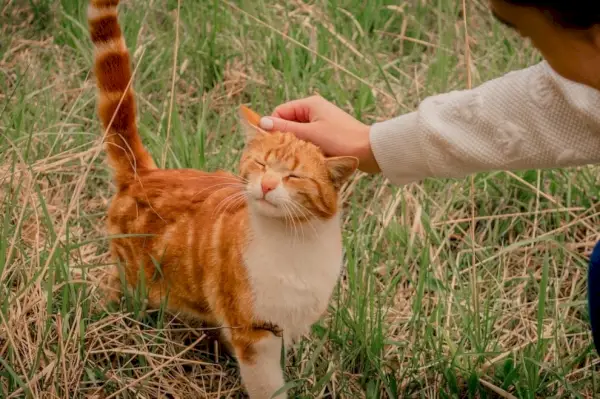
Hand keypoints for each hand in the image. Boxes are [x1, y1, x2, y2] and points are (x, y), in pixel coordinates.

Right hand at [258, 95, 380, 173]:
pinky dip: (305, 148)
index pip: (280, 112)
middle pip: (288, 123)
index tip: (270, 145)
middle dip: (284, 138)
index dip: (273, 127)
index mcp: (309, 104)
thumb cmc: (341, 140)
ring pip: (298, 133)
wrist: (369, 151)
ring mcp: (321, 122)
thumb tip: (261, 122)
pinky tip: (307, 158)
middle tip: (281, 154)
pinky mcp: (327, 134)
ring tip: (296, 157)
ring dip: (295, 145)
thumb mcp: (309, 134)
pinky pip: (308, 140)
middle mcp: (314, 110)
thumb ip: (285, 129)